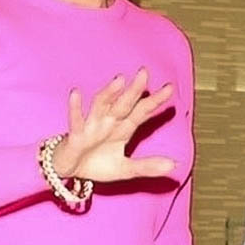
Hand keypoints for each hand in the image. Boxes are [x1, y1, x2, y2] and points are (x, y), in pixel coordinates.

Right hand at [51, 68, 176, 182]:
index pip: (141, 111)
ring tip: (119, 80)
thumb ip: (148, 166)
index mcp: (123, 129)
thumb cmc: (97, 165)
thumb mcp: (126, 169)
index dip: (155, 101)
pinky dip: (75, 108)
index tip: (169, 88)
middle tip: (144, 72)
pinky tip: (76, 94)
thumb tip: (175, 165)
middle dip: (134, 90)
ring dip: (109, 93)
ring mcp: (91, 127)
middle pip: (124, 104)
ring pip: (101, 106)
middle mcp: (109, 123)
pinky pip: (75, 120)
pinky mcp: (75, 135)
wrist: (69, 172)